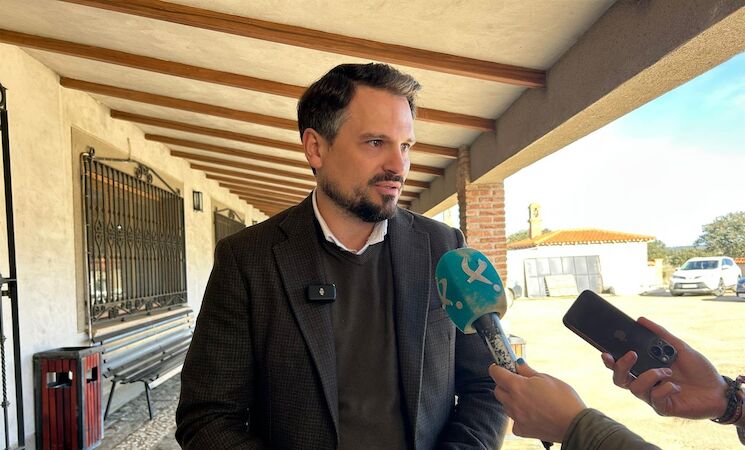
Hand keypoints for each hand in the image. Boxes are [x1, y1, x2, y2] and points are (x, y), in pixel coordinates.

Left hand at [489, 361, 585, 442]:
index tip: (500, 366)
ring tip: (528, 399)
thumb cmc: (564, 399)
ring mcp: (516, 418)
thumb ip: (528, 371)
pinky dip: (519, 416)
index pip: (496, 373)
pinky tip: (531, 413)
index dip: (497, 368)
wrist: (574, 424)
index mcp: (518, 387)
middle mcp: (513, 402)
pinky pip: (514, 421)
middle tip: (517, 382)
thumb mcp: (546, 378)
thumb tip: (518, 364)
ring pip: (505, 405)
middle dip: (504, 384)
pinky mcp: (522, 430)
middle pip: (498, 390)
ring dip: (511, 400)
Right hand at [602, 316, 727, 419]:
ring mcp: (653, 396)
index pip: (620, 365)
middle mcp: (645, 382)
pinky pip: (654, 399)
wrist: (718, 389)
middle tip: (632, 355)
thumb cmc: (697, 369)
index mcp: (644, 368)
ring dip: (649, 376)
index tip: (605, 352)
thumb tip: (640, 319)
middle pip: (619, 379)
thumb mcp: (679, 346)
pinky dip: (664, 389)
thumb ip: (660, 334)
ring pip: (635, 389)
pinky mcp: (663, 407)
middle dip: (620, 367)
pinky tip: (677, 386)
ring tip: (667, 370)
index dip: (609, 361)